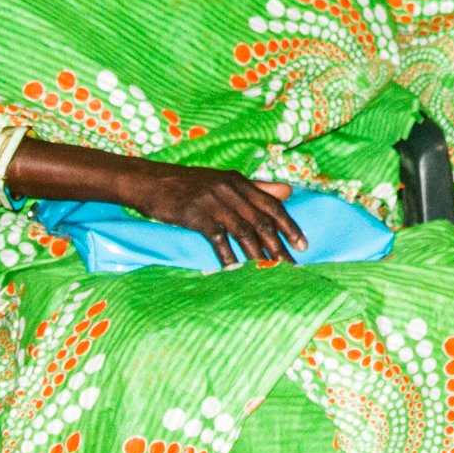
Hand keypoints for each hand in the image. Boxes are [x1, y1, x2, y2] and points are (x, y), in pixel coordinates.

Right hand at [114, 160, 305, 265]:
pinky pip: (218, 238)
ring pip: (244, 231)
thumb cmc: (188, 184)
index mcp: (239, 181)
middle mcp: (230, 189)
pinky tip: (235, 270)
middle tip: (291, 267)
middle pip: (262, 221)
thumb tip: (287, 192)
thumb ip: (255, 187)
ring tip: (270, 272)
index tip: (302, 245)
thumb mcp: (223, 180)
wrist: (150, 181)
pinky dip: (228, 256)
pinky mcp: (196, 214)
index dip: (289, 225)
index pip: (272, 204)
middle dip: (279, 246)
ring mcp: (213, 201)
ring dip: (259, 254)